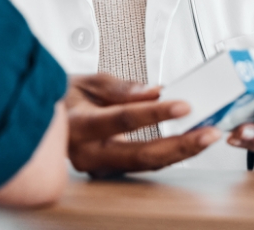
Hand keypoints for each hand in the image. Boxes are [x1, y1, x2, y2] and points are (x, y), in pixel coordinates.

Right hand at [67, 73, 221, 175]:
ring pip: (144, 164)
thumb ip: (121, 88)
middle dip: (180, 145)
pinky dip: (166, 153)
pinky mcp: (107, 173)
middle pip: (140, 155)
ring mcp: (97, 169)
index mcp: (77, 125)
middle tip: (208, 133)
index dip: (154, 113)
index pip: (121, 119)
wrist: (45, 119)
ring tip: (206, 136)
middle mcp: (86, 154)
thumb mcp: (88, 81)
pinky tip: (186, 142)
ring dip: (179, 151)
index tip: (183, 105)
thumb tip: (153, 92)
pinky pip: (141, 165)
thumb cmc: (65, 97)